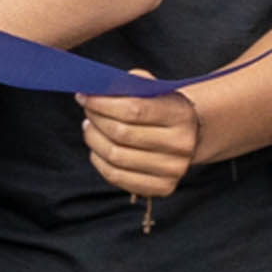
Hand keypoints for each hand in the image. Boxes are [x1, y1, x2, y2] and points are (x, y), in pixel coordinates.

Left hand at [82, 88, 208, 203]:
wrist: (187, 136)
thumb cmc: (161, 109)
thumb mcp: (154, 90)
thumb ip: (131, 83)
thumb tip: (98, 86)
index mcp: (181, 115)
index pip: (134, 109)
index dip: (102, 103)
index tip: (84, 96)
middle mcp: (182, 144)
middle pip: (121, 133)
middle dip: (96, 119)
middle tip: (87, 110)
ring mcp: (174, 169)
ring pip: (115, 155)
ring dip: (93, 139)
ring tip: (89, 127)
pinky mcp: (163, 187)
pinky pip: (116, 176)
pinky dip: (99, 160)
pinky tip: (97, 148)